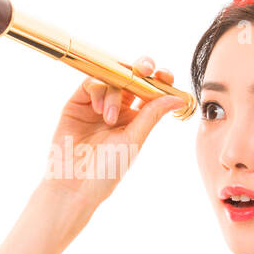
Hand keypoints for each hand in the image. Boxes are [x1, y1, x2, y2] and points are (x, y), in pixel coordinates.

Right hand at [40, 56, 182, 206]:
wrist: (74, 184)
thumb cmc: (106, 170)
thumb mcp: (134, 141)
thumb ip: (152, 115)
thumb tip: (178, 97)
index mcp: (136, 118)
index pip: (151, 90)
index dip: (160, 78)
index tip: (164, 75)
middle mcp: (118, 108)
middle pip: (132, 76)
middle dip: (141, 69)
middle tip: (145, 69)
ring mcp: (97, 104)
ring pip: (112, 79)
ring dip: (115, 93)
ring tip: (109, 118)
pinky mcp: (77, 103)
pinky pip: (90, 83)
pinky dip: (98, 90)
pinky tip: (99, 109)